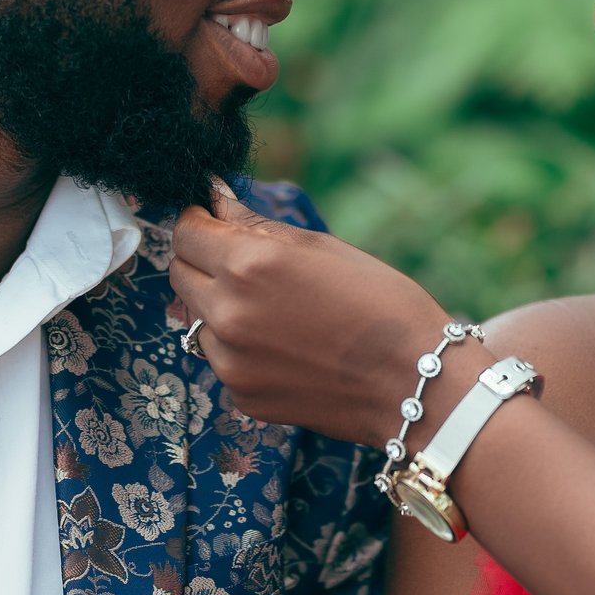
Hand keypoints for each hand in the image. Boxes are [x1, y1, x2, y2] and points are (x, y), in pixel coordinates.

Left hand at [170, 183, 456, 449]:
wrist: (415, 382)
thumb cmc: (380, 303)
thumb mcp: (321, 247)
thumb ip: (256, 225)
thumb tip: (215, 200)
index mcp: (247, 265)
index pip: (185, 233)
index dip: (198, 221)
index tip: (213, 220)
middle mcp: (227, 313)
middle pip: (179, 274)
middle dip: (201, 259)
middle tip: (241, 260)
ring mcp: (229, 361)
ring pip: (196, 318)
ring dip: (218, 305)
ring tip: (273, 308)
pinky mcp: (240, 394)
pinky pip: (220, 358)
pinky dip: (238, 346)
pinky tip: (284, 344)